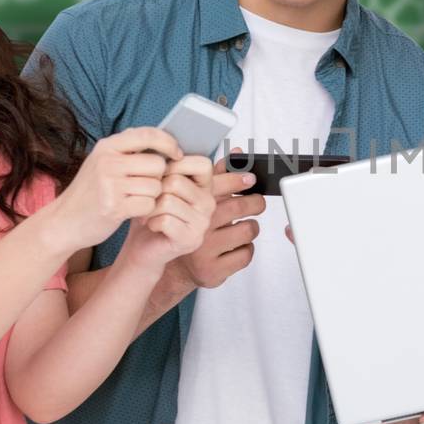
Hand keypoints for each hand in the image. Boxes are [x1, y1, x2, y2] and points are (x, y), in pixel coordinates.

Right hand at [43, 127, 180, 252]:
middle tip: (146, 187)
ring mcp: (110, 184)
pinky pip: (149, 204)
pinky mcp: (114, 207)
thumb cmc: (90, 192)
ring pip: (155, 186)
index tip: (177, 154)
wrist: (63, 222)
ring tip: (136, 200)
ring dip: (152, 196)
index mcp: (107, 147)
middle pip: (157, 164)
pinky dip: (146, 210)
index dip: (169, 142)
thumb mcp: (101, 162)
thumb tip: (159, 136)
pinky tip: (133, 211)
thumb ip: (126, 149)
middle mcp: (107, 162)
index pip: (148, 134)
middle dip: (159, 177)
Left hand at [119, 154, 215, 271]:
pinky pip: (164, 220)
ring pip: (168, 200)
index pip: (201, 163)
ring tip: (148, 214)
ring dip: (150, 207)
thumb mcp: (160, 184)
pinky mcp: (191, 239)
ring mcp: (202, 223)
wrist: (143, 246)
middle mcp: (209, 204)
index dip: (176, 165)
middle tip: (150, 200)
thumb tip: (164, 140)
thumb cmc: (151, 213)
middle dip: (155, 189)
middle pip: (176, 181)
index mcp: (206, 187)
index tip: (163, 175)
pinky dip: (150, 222)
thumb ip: (168, 165)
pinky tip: (151, 226)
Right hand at [177, 150, 265, 289]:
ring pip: (248, 231)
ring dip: (250, 228)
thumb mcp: (194, 197)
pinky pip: (246, 255)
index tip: (252, 179)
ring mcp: (204, 250)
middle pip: (240, 206)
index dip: (240, 179)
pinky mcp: (212, 271)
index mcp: (191, 203)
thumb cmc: (186, 224)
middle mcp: (197, 225)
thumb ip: (217, 174)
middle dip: (255, 203)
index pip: (220, 183)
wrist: (166, 263)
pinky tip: (235, 246)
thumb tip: (239, 152)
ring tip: (242, 227)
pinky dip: (246, 249)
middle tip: (257, 202)